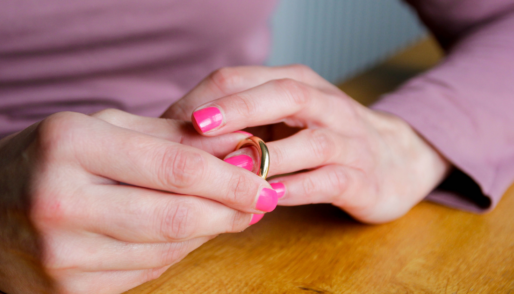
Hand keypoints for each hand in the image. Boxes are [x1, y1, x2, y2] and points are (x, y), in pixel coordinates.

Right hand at [0, 110, 275, 293]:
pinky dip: (173, 253)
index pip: (175, 168)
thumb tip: (236, 149)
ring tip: (223, 212)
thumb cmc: (41, 159)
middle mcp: (61, 203)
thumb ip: (168, 138)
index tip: (265, 180)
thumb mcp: (97, 128)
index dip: (232, 178)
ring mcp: (61, 257)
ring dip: (206, 232)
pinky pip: (144, 275)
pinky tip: (181, 234)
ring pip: (166, 251)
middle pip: (177, 218)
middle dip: (231, 212)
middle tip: (261, 201)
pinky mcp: (66, 293)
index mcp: (71, 147)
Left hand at [163, 65, 450, 222]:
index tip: (172, 121)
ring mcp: (348, 141)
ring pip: (310, 142)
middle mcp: (325, 106)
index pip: (247, 78)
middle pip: (283, 95)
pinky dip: (300, 188)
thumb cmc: (324, 136)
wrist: (397, 158)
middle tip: (197, 125)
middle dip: (239, 109)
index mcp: (298, 84)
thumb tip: (178, 130)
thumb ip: (243, 119)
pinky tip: (271, 197)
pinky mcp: (362, 178)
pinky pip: (330, 181)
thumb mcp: (285, 117)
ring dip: (269, 156)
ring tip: (231, 170)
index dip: (209, 97)